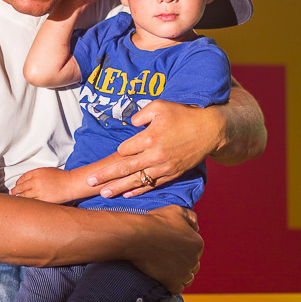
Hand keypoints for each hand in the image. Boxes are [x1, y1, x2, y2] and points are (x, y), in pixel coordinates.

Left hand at [10, 167, 74, 203]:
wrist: (70, 183)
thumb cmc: (62, 177)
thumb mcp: (47, 171)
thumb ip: (37, 175)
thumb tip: (29, 181)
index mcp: (36, 173)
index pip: (22, 178)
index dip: (18, 183)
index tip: (16, 185)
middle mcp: (35, 181)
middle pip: (20, 187)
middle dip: (15, 191)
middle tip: (12, 194)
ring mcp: (38, 191)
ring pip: (24, 196)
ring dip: (19, 198)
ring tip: (16, 201)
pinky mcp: (42, 199)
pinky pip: (31, 202)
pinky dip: (27, 204)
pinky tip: (25, 205)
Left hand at [87, 100, 224, 198]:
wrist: (210, 130)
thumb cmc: (184, 115)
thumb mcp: (160, 106)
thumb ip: (141, 114)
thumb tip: (131, 124)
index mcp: (150, 138)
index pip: (125, 149)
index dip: (120, 151)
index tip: (119, 151)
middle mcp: (155, 156)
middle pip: (124, 169)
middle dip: (105, 176)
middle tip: (89, 182)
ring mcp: (164, 167)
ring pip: (136, 181)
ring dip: (118, 188)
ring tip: (103, 194)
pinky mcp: (172, 174)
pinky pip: (152, 185)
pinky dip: (139, 191)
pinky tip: (127, 195)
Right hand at [129, 205, 202, 294]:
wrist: (138, 236)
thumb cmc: (156, 222)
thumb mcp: (176, 210)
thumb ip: (190, 216)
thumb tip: (196, 226)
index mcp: (197, 242)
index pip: (196, 250)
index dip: (185, 249)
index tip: (174, 248)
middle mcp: (194, 259)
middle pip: (194, 265)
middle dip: (184, 263)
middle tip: (169, 258)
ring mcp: (183, 272)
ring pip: (188, 278)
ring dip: (180, 275)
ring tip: (168, 270)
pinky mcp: (172, 282)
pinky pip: (177, 289)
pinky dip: (172, 285)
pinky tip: (164, 279)